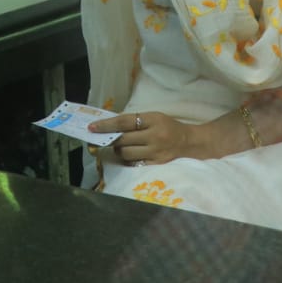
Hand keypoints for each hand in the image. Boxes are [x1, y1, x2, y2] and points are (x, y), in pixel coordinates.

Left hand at [89, 111, 211, 165]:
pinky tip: (128, 155)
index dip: (107, 125)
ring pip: (126, 153)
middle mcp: (154, 136)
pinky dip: (127, 159)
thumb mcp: (154, 117)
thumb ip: (135, 121)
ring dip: (118, 150)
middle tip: (104, 139)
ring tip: (120, 147)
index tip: (92, 127)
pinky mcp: (156, 164)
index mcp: (153, 120)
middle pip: (123, 139)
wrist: (189, 142)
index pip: (124, 121)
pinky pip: (134, 163)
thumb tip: (111, 125)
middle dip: (110, 140)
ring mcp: (155, 152)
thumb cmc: (169, 127)